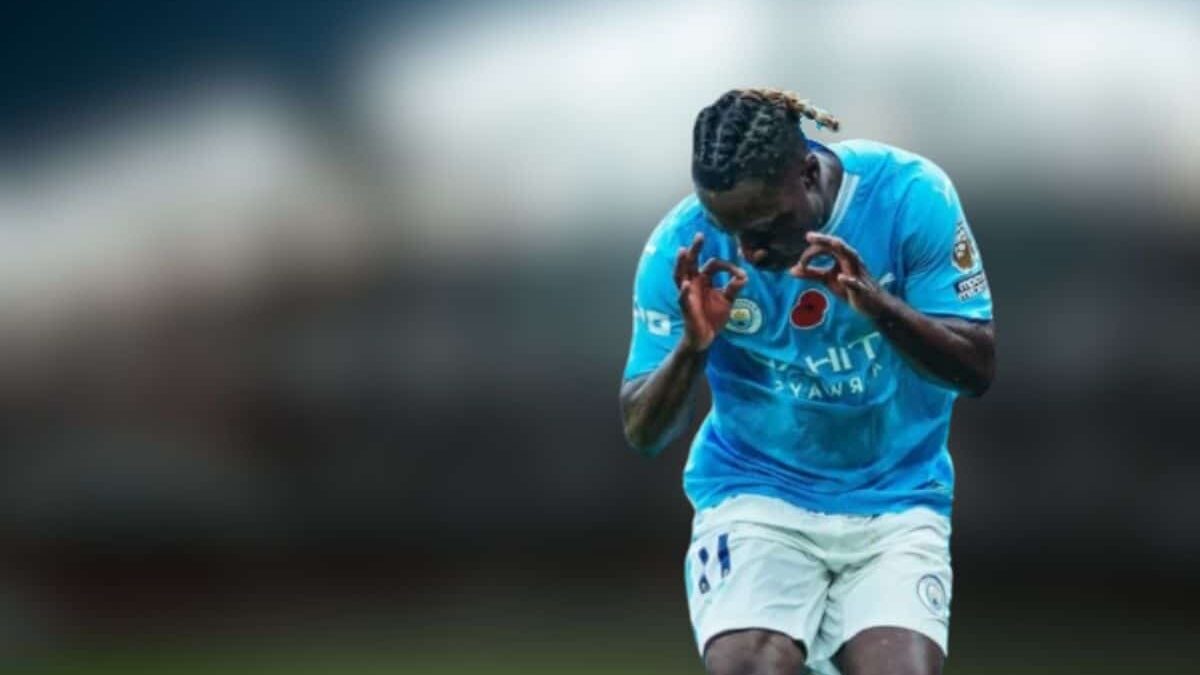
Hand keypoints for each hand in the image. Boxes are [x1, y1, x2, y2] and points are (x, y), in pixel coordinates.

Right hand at [674, 233, 747, 350]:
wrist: (706, 337)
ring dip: (681, 264)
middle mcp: (694, 283)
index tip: (741, 274)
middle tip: (699, 235)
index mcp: (704, 279)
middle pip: (692, 262)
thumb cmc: (713, 316)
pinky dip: (684, 291)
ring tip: (683, 252)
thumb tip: (745, 276)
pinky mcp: (686, 307)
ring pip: (680, 275)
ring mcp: (688, 294)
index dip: (728, 267)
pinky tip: (686, 285)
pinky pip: (683, 298)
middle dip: (695, 249)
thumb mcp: (727, 300)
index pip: (714, 264)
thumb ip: (734, 287)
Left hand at [790, 232, 884, 316]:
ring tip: (832, 243)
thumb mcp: (827, 280)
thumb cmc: (849, 289)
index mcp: (842, 257)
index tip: (800, 264)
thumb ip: (811, 274)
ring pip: (852, 257)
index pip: (826, 247)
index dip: (811, 253)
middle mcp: (851, 261)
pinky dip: (849, 280)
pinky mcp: (862, 290)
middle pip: (839, 245)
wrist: (872, 305)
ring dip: (842, 250)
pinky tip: (841, 277)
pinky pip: (856, 283)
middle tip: (809, 236)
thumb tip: (791, 270)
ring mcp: (858, 274)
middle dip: (824, 240)